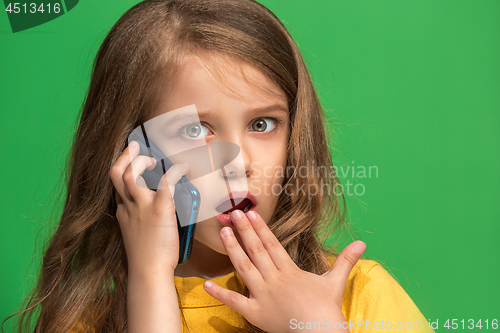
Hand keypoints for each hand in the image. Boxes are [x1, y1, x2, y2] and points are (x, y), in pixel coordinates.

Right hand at [109, 140, 188, 273]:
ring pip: (131, 174)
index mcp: (124, 213)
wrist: (149, 271)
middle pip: (115, 174)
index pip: (117, 185)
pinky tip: (183, 168)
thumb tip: (157, 213)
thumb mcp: (137, 235)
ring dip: (141, 161)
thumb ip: (142, 220)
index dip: (122, 170)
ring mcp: (142, 206)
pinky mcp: (159, 208)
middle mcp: (129, 206)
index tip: (130, 162)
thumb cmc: (148, 258)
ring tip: (154, 158)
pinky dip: (175, 171)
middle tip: (136, 148)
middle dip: (124, 157)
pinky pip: (165, 181)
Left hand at [203, 210, 365, 332]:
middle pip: (256, 251)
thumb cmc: (327, 310)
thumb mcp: (335, 282)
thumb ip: (345, 260)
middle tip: (231, 214)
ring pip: (244, 269)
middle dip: (243, 231)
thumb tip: (363, 243)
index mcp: (290, 271)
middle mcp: (274, 280)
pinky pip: (235, 302)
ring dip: (232, 250)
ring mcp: (263, 296)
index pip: (271, 244)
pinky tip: (206, 284)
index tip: (250, 213)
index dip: (260, 227)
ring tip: (223, 233)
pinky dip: (220, 294)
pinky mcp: (256, 313)